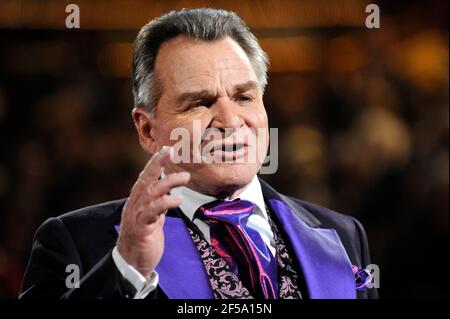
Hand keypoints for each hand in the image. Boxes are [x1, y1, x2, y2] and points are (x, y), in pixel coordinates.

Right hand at [116, 146, 189, 276]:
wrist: (132, 263)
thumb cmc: (144, 239)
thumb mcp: (153, 217)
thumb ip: (159, 203)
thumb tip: (169, 191)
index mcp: (138, 200)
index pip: (146, 176)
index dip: (155, 162)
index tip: (167, 149)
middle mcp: (135, 204)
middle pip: (146, 179)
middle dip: (157, 163)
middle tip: (172, 151)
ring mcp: (137, 215)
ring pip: (151, 192)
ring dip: (168, 182)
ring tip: (185, 176)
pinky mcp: (141, 227)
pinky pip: (153, 211)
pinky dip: (165, 202)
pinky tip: (178, 198)